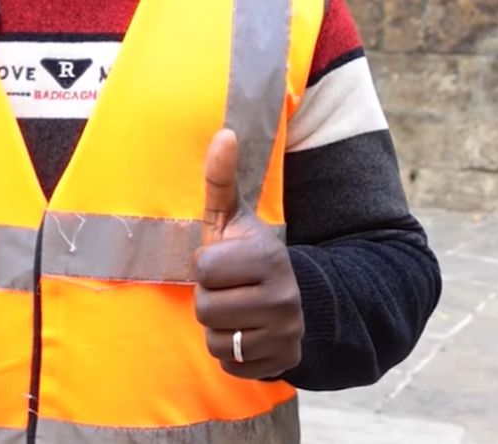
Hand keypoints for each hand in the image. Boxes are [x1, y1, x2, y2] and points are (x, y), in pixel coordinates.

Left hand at [194, 129, 303, 379]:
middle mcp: (282, 297)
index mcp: (268, 257)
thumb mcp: (233, 219)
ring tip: (237, 311)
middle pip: (206, 308)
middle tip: (231, 290)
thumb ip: (221, 180)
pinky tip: (246, 333)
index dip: (206, 267)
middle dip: (210, 299)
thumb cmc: (247, 255)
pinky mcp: (281, 363)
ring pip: (216, 340)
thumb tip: (224, 132)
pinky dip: (232, 353)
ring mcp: (285, 333)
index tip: (225, 263)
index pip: (204, 270)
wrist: (293, 299)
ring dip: (218, 328)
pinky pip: (230, 364)